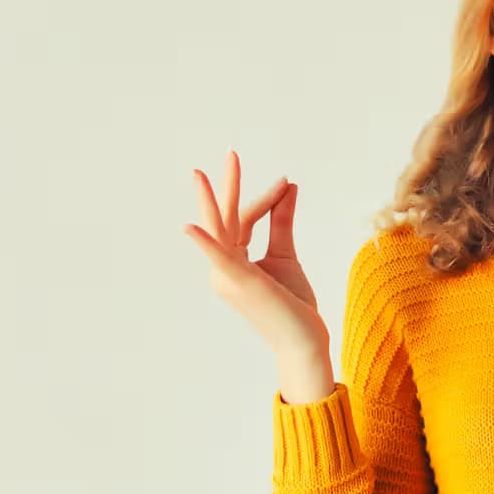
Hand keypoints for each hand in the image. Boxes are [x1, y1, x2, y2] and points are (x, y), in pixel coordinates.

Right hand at [182, 149, 329, 357]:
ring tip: (199, 175)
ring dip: (212, 202)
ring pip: (220, 231)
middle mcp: (224, 267)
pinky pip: (219, 259)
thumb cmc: (293, 304)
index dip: (266, 198)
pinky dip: (205, 242)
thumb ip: (282, 220)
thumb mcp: (286, 254)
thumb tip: (289, 186)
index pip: (244, 219)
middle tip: (231, 153)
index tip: (286, 182)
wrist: (304, 340)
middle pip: (227, 219)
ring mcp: (228, 276)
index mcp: (234, 261)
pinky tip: (190, 227)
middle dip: (228, 186)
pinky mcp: (239, 282)